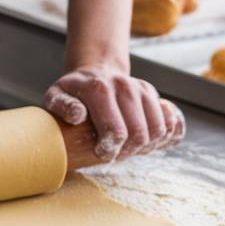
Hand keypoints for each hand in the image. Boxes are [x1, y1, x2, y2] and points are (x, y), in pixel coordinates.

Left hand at [42, 65, 185, 161]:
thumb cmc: (73, 92)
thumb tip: (78, 116)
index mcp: (99, 89)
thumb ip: (61, 106)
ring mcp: (140, 88)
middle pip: (138, 134)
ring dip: (144, 146)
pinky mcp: (151, 93)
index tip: (101, 153)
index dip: (110, 151)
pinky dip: (162, 137)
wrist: (94, 72)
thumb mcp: (55, 96)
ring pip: (157, 130)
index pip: (115, 131)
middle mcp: (124, 86)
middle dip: (127, 151)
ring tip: (126, 146)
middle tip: (114, 153)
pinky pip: (168, 122)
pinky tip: (144, 140)